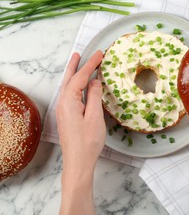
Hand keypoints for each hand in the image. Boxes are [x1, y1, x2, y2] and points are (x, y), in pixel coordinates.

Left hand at [56, 51, 104, 214]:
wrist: (78, 161)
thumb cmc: (88, 141)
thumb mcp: (95, 117)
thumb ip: (94, 97)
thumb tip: (95, 81)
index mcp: (69, 101)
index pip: (80, 78)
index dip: (90, 65)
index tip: (100, 54)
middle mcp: (63, 103)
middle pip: (69, 79)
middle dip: (75, 65)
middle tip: (79, 53)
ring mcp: (64, 110)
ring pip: (68, 86)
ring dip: (73, 74)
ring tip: (77, 63)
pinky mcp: (67, 116)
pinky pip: (70, 94)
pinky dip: (75, 85)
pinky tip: (80, 85)